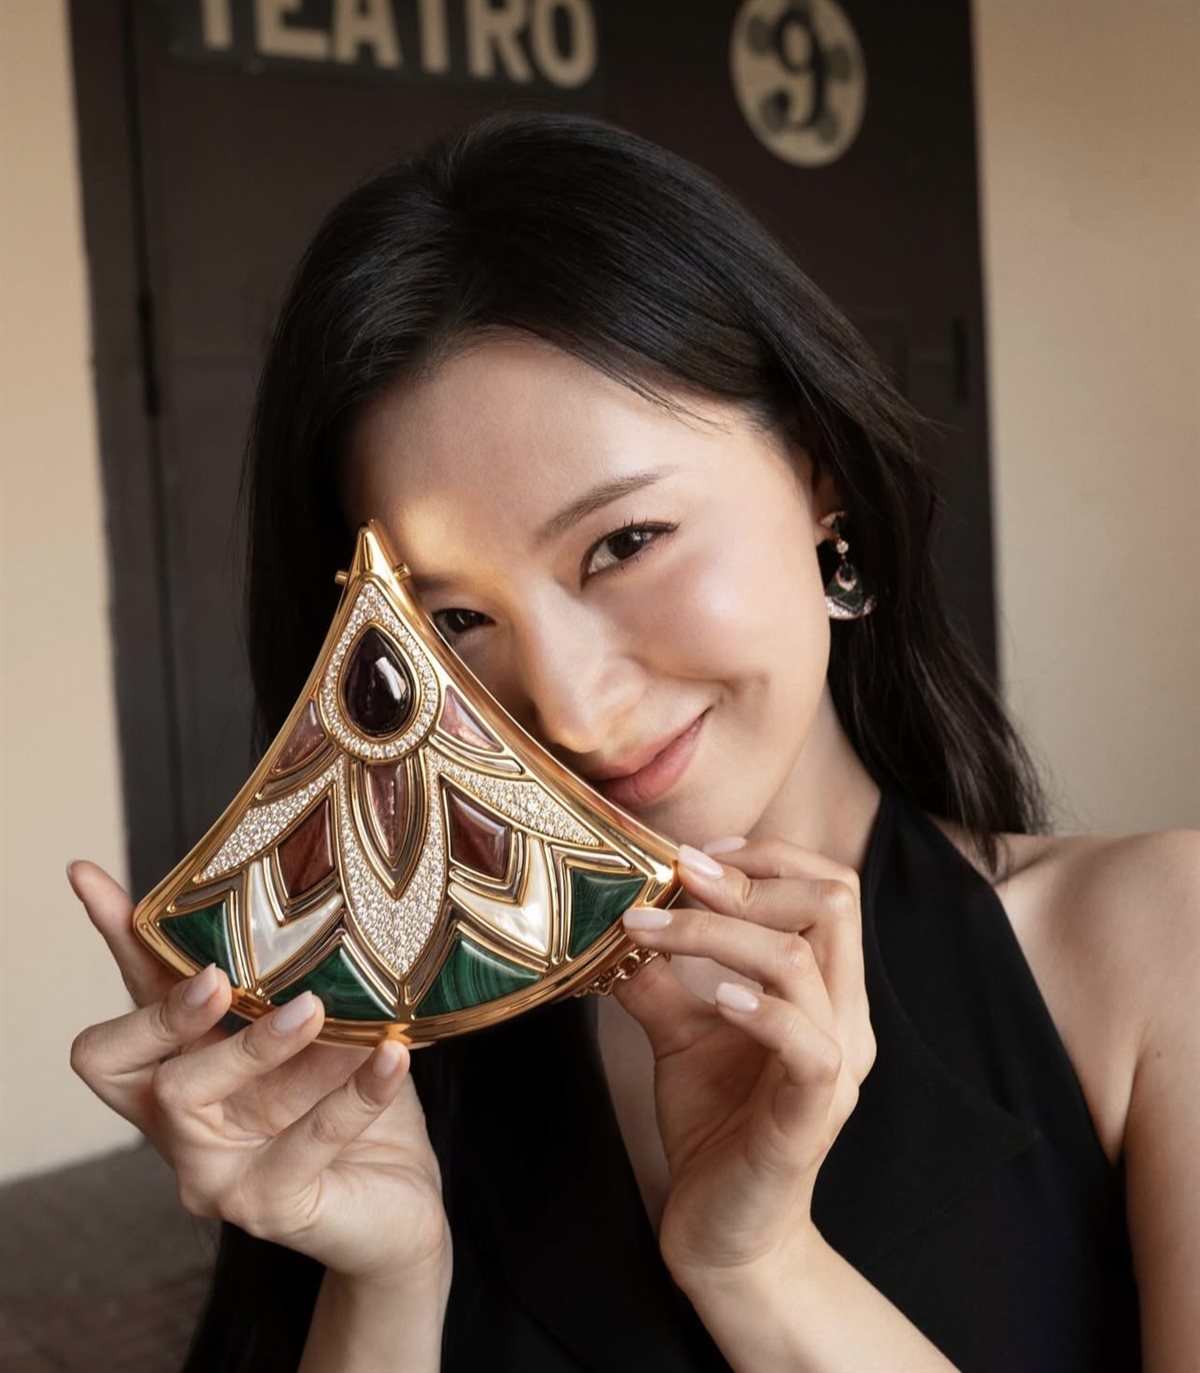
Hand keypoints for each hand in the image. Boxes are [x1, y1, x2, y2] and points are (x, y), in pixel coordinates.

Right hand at [67, 860, 449, 1288]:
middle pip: (130, 1067)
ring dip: (265, 1046)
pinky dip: (351, 1095)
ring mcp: (217, 1175)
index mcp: (183, 1074)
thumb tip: (320, 896)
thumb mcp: (323, 1034)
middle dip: (167, 1016)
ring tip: (324, 1010)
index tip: (91, 879)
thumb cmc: (352, 1106)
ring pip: (204, 1100)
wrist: (399, 1208)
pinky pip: (304, 1143)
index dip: (111, 948)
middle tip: (220, 979)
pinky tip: (390, 1057)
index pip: (130, 1007)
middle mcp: (181, 1127)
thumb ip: (299, 985)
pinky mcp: (273, 1207)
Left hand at [611, 838, 875, 1282]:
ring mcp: (835, 1064)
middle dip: (749, 875)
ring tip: (653, 927)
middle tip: (677, 874)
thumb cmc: (714, 1126)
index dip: (768, 857)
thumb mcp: (679, 1032)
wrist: (724, 1234)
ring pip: (801, 960)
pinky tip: (715, 998)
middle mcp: (844, 1017)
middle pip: (832, 902)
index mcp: (824, 989)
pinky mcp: (813, 1112)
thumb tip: (615, 917)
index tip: (694, 857)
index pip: (829, 888)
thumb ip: (661, 975)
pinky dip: (762, 1009)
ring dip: (720, 930)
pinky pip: (808, 1044)